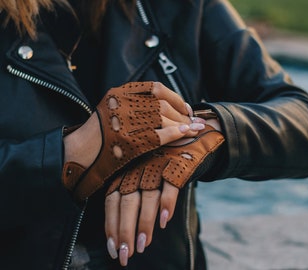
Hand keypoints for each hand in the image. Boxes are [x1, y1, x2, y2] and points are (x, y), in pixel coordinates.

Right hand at [62, 82, 195, 200]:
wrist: (79, 152)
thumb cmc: (100, 134)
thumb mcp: (114, 109)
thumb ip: (135, 104)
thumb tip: (165, 107)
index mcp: (121, 93)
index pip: (157, 88)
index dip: (176, 98)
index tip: (186, 108)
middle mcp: (125, 102)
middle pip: (164, 104)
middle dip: (182, 114)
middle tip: (194, 122)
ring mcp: (128, 121)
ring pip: (165, 117)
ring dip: (183, 124)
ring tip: (194, 129)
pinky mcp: (131, 140)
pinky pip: (161, 133)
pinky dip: (177, 133)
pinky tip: (186, 134)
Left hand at [105, 125, 224, 265]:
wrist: (194, 137)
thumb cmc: (165, 162)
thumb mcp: (145, 173)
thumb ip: (135, 196)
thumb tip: (126, 232)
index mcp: (127, 170)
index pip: (112, 199)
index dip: (111, 224)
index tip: (113, 248)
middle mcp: (139, 166)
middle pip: (126, 201)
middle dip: (124, 231)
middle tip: (126, 255)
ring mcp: (158, 164)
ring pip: (147, 196)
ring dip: (144, 223)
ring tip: (143, 246)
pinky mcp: (178, 163)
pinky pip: (170, 185)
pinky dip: (167, 203)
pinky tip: (164, 221)